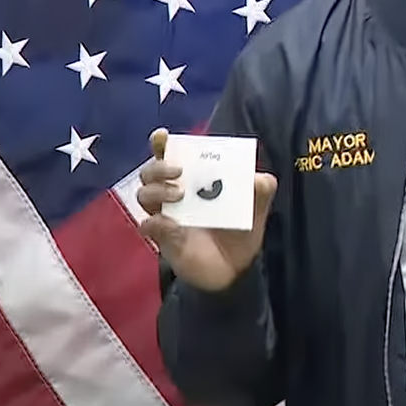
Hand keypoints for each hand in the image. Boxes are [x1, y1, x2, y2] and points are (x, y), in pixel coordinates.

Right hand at [135, 128, 276, 291]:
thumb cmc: (240, 230)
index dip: (162, 143)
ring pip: (144, 194)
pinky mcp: (163, 239)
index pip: (169, 155)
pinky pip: (148, 226)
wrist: (237, 269)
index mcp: (193, 179)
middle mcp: (173, 193)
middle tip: (180, 171)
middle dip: (159, 166)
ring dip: (157, 190)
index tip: (163, 136)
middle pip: (150, 171)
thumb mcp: (256, 208)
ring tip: (179, 195)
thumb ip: (261, 190)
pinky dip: (155, 222)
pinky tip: (170, 224)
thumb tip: (259, 178)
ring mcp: (165, 215)